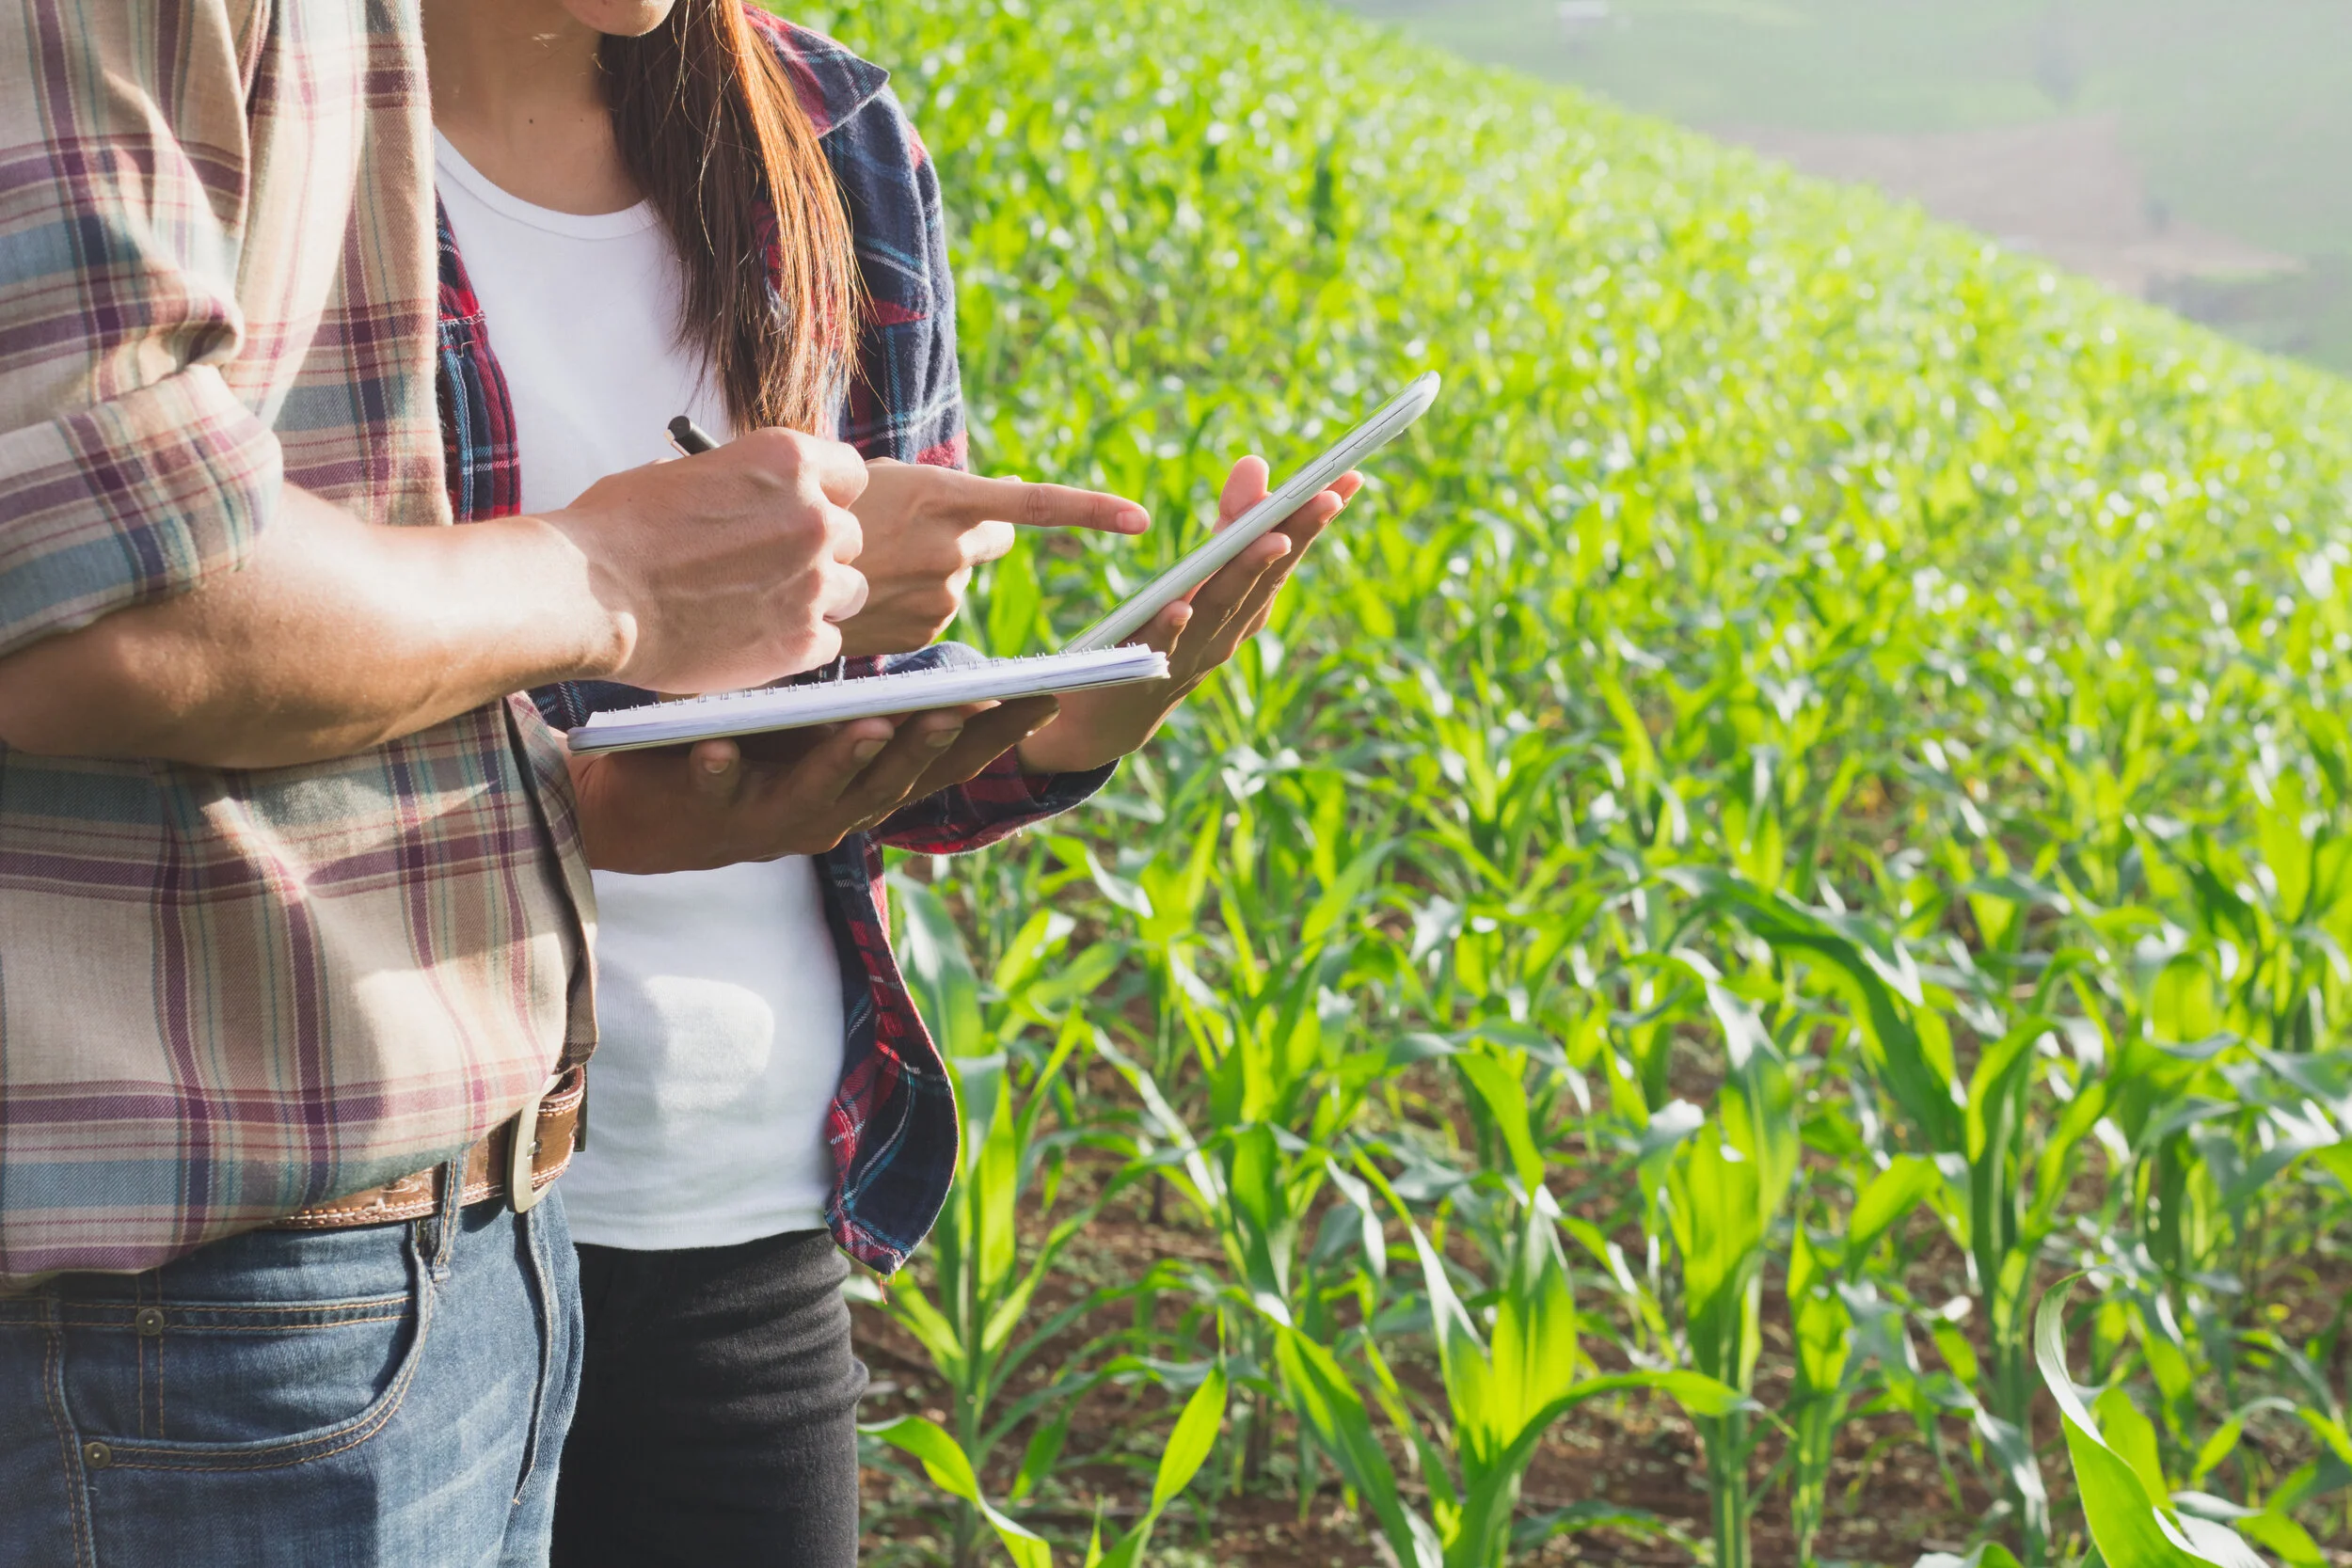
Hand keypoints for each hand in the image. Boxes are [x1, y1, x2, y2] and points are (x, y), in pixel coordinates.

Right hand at [544, 428, 869, 694]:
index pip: (849, 474)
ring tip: (766, 609)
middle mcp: (812, 517)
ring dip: (817, 600)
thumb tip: (739, 495)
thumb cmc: (615, 532)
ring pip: (850, 592)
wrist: (590, 596)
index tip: (806, 512)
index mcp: (786, 462)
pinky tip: (757, 642)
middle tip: (773, 570)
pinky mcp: (802, 640)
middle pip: (849, 537)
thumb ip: (731, 485)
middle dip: (817, 552)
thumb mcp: (678, 475)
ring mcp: (813, 581)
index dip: (827, 496)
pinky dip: (799, 645)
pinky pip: (829, 643)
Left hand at [569, 697, 1063, 873]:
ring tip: (867, 725)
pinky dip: (723, 772)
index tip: (1044, 697)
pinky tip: (720, 747)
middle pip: (897, 780)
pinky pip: (718, 793)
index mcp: (867, 784)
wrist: (639, 809)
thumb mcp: (815, 719)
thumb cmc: (743, 747)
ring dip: (847, 761)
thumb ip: (870, 689)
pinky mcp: (709, 817)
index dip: (996, 733)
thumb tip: (935, 605)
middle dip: (933, 742)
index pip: (945, 759)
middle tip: (969, 703)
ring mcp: (773, 821)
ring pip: (822, 794)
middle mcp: (834, 813)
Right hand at [841, 461, 1147, 657]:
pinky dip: (912, 603)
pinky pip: (934, 613)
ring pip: (958, 579)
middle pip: (994, 540)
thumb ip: (949, 489)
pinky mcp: (921, 632)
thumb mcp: (879, 478)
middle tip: (919, 525)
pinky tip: (873, 592)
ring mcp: (937, 595)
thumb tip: (1010, 496)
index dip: (1092, 510)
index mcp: (943, 496)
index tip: (1138, 518)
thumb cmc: (820, 510)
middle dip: (972, 533)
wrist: (762, 569)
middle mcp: (949, 548)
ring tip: (875, 560)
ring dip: (932, 569)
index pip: (1037, 505)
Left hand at [1015, 457, 1359, 774]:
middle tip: (1324, 496)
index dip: (1315, 517)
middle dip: (1296, 535)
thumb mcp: (1203, 574)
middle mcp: (1230, 631)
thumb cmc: (1170, 630)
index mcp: (1246, 604)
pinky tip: (1180, 605)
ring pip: (1223, 608)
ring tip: (1272, 539)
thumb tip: (1256, 462)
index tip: (1347, 477)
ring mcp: (1192, 653)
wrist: (1117, 711)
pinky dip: (1174, 626)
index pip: (1285, 552)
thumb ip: (1228, 523)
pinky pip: (1162, 645)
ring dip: (1248, 574)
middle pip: (1265, 577)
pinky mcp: (1143, 669)